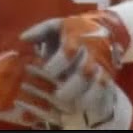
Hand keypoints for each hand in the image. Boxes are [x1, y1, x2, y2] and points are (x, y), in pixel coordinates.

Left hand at [21, 11, 130, 127]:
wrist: (104, 29)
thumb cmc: (73, 30)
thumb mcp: (56, 26)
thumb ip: (39, 31)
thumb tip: (23, 39)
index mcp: (77, 38)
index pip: (67, 53)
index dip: (55, 66)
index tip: (46, 73)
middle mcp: (92, 52)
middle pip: (84, 72)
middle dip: (71, 87)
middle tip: (58, 96)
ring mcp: (102, 64)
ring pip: (99, 83)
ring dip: (86, 97)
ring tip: (73, 106)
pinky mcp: (109, 73)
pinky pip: (105, 90)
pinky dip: (95, 100)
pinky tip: (83, 105)